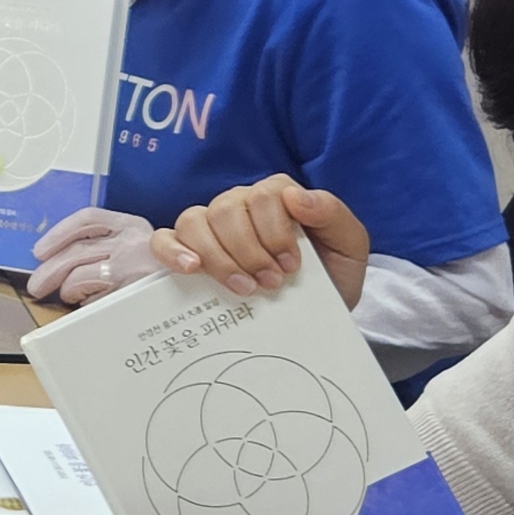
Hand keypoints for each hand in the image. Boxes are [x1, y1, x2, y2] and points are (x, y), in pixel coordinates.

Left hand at [25, 207, 155, 306]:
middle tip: (37, 284)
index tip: (40, 249)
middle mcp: (133, 240)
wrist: (204, 296)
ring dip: (67, 288)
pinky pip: (95, 298)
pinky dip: (87, 303)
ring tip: (68, 296)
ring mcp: (134, 266)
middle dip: (50, 268)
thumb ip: (107, 247)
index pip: (87, 219)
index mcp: (131, 224)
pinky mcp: (133, 292)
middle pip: (77, 249)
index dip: (58, 233)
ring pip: (80, 273)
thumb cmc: (167, 274)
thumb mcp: (139, 247)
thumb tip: (63, 261)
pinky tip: (92, 305)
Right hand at [153, 174, 369, 304]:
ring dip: (218, 257)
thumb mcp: (349, 247)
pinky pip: (164, 238)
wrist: (315, 320)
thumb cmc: (330, 278)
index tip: (290, 266)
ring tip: (242, 289)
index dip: (275, 231)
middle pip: (227, 208)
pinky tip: (190, 268)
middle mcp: (239, 205)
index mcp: (276, 197)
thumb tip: (296, 197)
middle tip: (270, 283)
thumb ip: (332, 214)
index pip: (264, 194)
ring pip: (194, 220)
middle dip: (249, 250)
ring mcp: (210, 227)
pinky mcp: (188, 252)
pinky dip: (171, 250)